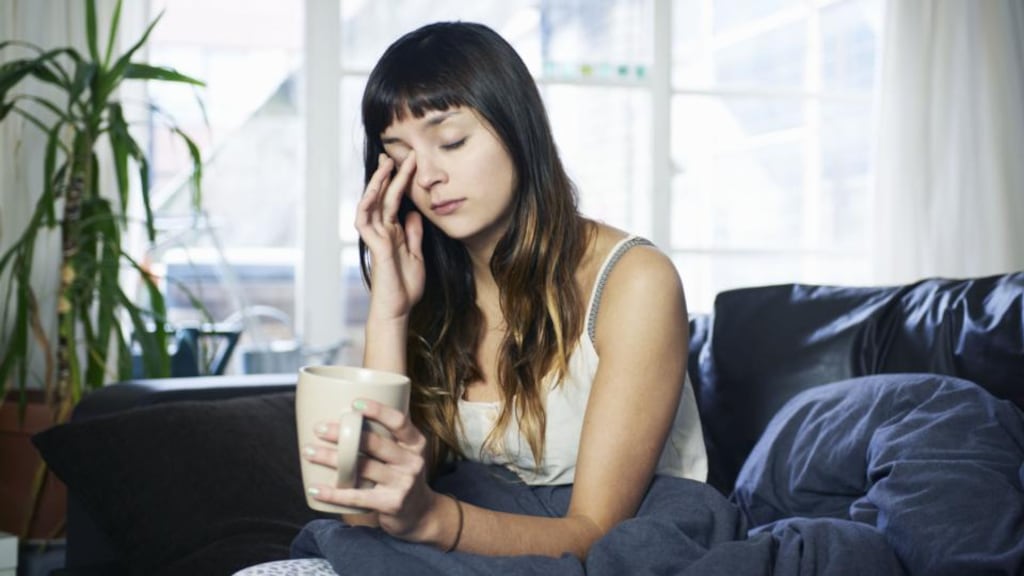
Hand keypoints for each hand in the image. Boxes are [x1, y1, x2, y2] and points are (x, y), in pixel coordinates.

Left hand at [303, 399, 441, 541]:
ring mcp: (403, 483)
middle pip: (374, 443)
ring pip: (361, 468)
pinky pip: (356, 497)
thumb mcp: (405, 453)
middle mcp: (412, 461)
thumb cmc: (402, 475)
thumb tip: (349, 413)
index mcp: (415, 443)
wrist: (421, 513)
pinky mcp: (391, 504)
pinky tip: (315, 489)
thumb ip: (387, 436)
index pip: (399, 421)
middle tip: (318, 428)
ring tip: (309, 452)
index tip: (354, 403)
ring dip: (330, 459)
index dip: (378, 410)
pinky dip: (333, 493)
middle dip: (343, 434)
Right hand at [355, 152, 425, 320]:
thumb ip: (413, 234)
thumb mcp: (416, 255)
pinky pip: (366, 222)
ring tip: (386, 164)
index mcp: (393, 232)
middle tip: (394, 153)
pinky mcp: (375, 247)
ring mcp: (377, 238)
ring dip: (377, 184)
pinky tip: (373, 191)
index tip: (407, 162)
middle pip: (382, 197)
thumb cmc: (405, 286)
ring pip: (372, 204)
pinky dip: (368, 205)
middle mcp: (382, 232)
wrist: (398, 309)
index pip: (394, 201)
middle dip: (388, 175)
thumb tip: (414, 214)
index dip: (400, 182)